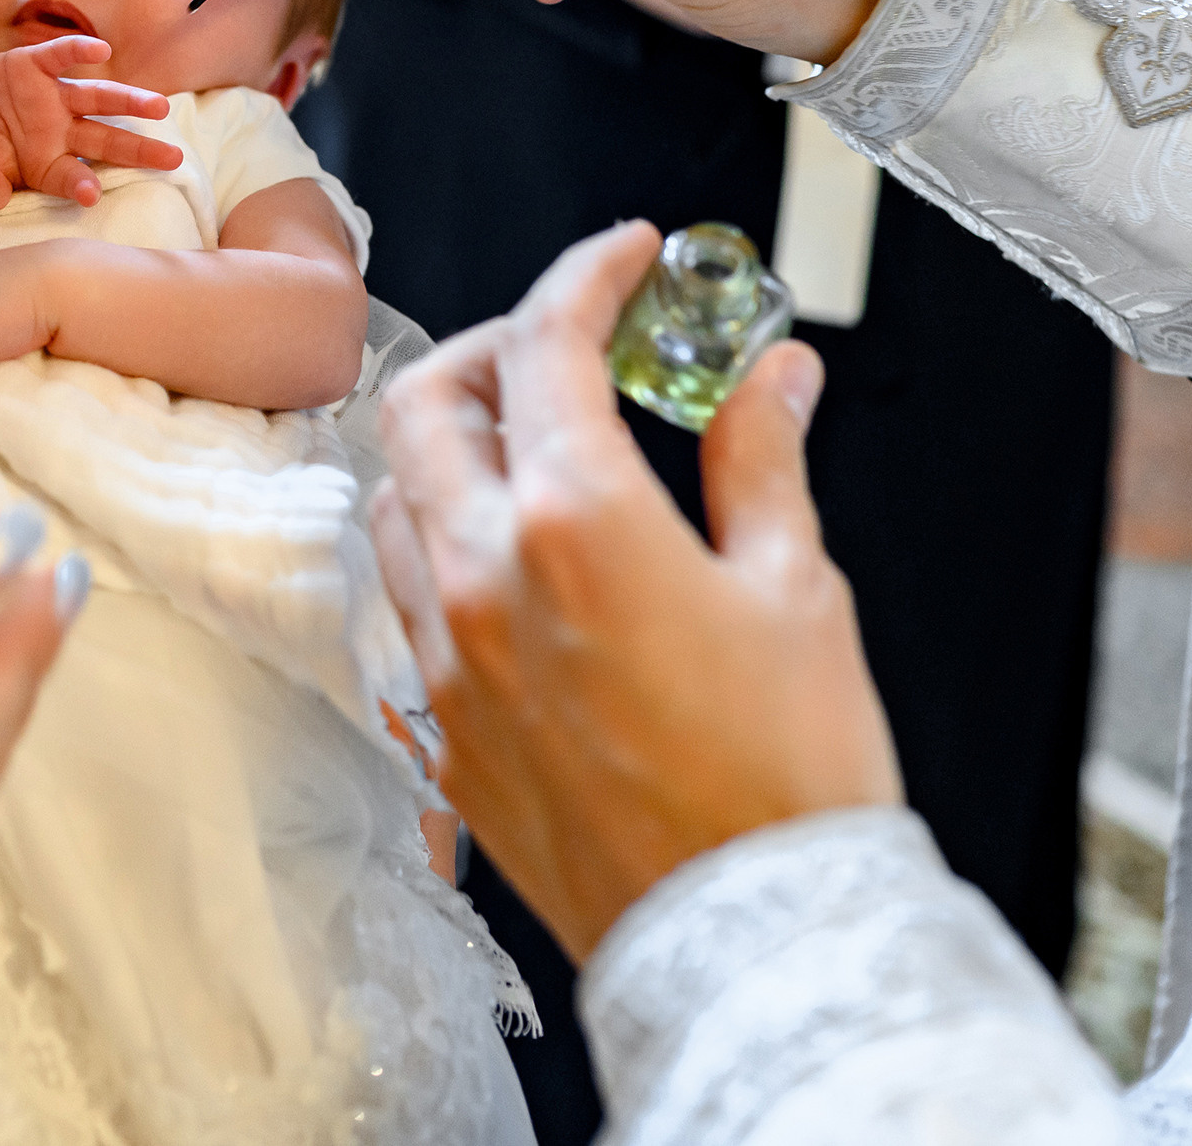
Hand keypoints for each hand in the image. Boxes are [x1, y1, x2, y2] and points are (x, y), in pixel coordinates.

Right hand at [0, 35, 183, 210]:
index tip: (91, 193)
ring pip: (99, 99)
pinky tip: (102, 49)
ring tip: (160, 107)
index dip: (79, 185)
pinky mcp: (38, 65)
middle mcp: (62, 132)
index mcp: (49, 164)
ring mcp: (54, 98)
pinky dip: (79, 50)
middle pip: (107, 141)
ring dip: (129, 102)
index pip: (71, 177)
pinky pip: (61, 56)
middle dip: (139, 151)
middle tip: (173, 158)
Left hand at [370, 223, 900, 962]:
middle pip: (429, 401)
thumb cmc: (785, 777)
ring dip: (452, 443)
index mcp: (575, 523)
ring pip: (395, 496)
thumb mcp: (795, 589)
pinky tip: (510, 553)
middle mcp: (483, 578)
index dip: (586, 274)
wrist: (747, 934)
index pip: (547, 344)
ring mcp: (448, 657)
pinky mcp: (442, 725)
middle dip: (495, 345)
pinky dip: (442, 540)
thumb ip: (762, 460)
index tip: (623, 258)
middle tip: (570, 345)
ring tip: (536, 444)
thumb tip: (771, 379)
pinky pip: (404, 595)